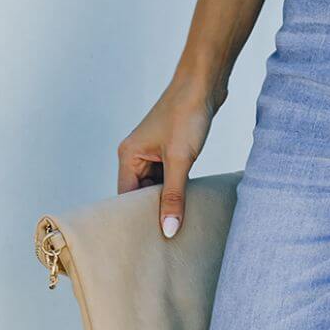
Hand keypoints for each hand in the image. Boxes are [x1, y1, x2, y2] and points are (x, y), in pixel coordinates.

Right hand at [117, 78, 222, 237]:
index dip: (135, 220)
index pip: (125, 198)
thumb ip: (174, 196)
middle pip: (139, 195)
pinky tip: (187, 205)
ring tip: (177, 227)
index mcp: (128, 156)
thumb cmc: (187, 114)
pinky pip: (169, 180)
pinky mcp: (170, 152)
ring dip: (166, 203)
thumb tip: (168, 229)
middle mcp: (135, 156)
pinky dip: (176, 191)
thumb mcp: (181, 160)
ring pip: (156, 189)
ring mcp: (153, 154)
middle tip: (164, 241)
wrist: (204, 85)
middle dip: (152, 214)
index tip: (145, 244)